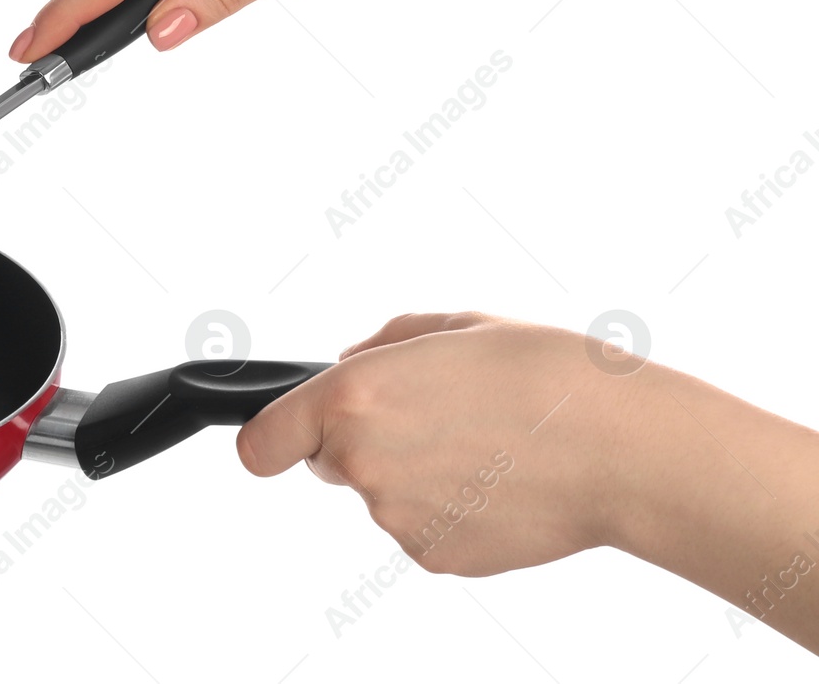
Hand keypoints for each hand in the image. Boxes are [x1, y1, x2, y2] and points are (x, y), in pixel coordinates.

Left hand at [236, 310, 818, 653]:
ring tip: (485, 444)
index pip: (262, 441)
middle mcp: (361, 462)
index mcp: (351, 397)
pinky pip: (422, 527)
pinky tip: (498, 482)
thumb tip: (345, 365)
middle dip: (360, 440)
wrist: (621, 447)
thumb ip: (380, 346)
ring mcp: (395, 518)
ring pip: (381, 493)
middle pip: (328, 461)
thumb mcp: (450, 326)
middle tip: (433, 417)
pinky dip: (449, 508)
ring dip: (414, 472)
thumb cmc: (543, 372)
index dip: (270, 437)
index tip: (277, 438)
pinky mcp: (433, 556)